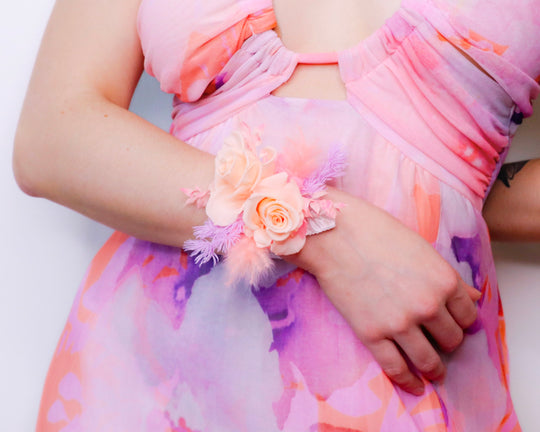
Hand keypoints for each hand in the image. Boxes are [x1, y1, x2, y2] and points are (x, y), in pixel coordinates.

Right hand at [288, 188, 479, 394]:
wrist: (334, 235)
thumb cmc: (376, 233)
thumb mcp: (421, 249)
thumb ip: (448, 276)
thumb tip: (475, 296)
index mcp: (443, 281)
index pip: (468, 316)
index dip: (462, 322)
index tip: (454, 324)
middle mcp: (428, 306)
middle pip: (452, 339)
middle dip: (447, 342)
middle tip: (438, 340)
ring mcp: (399, 323)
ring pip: (429, 360)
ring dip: (434, 368)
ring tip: (433, 371)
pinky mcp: (372, 334)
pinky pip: (396, 368)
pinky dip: (408, 382)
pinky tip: (414, 386)